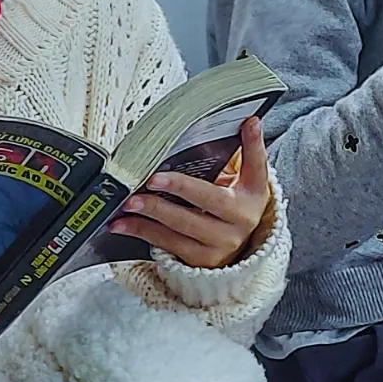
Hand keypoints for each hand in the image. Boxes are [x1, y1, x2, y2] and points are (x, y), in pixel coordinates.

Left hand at [109, 118, 270, 269]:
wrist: (236, 247)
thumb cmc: (235, 204)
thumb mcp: (247, 181)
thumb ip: (247, 153)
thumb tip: (250, 121)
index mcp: (253, 194)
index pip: (257, 166)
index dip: (253, 146)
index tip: (247, 124)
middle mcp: (241, 220)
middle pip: (208, 199)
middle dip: (178, 187)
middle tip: (152, 179)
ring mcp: (221, 243)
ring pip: (182, 226)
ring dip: (152, 213)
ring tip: (131, 202)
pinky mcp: (200, 259)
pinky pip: (168, 244)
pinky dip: (144, 231)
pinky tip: (125, 224)